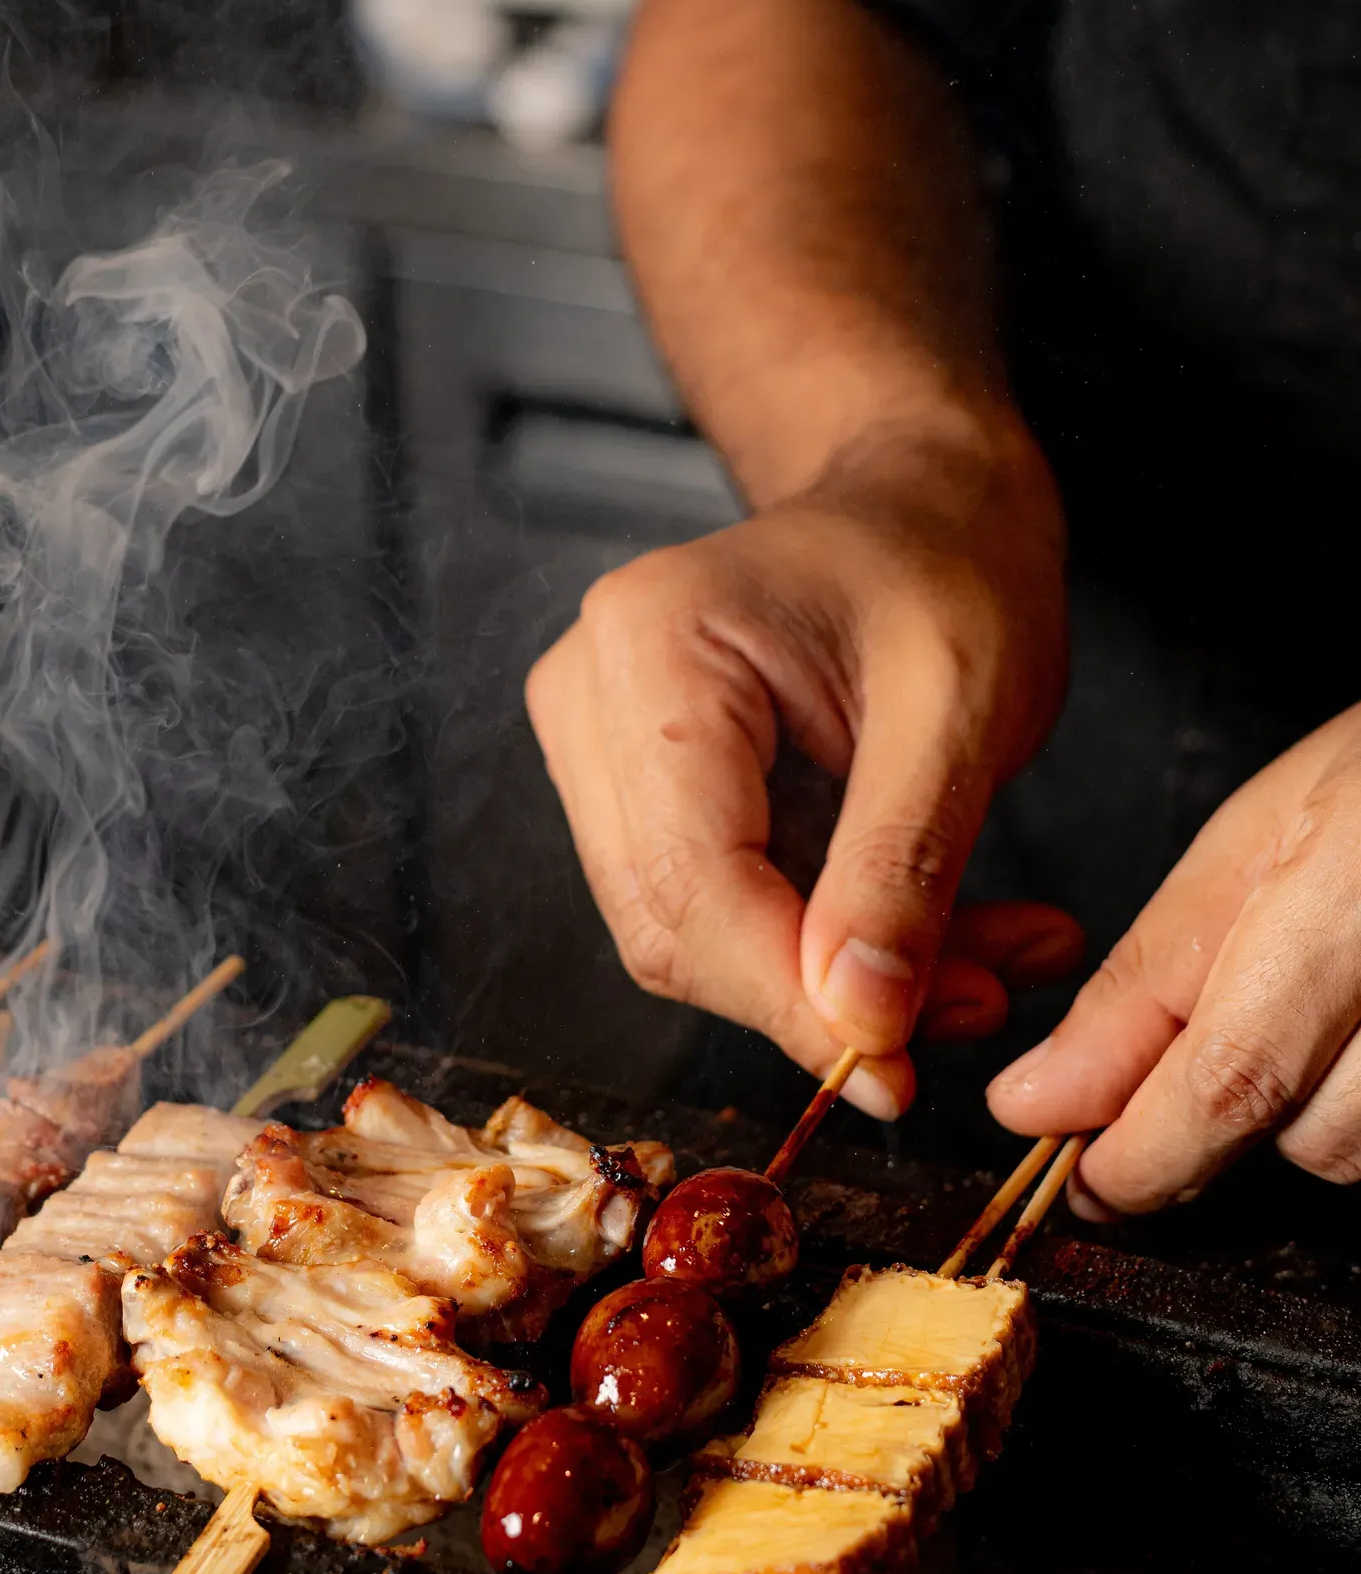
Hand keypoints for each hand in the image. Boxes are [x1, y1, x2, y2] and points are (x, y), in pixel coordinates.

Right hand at [527, 425, 1080, 1118]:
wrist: (919, 500)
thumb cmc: (944, 558)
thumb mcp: (961, 709)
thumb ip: (901, 873)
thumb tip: (862, 1027)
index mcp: (652, 646)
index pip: (690, 879)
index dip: (788, 998)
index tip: (897, 1074)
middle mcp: (591, 694)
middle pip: (670, 922)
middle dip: (817, 996)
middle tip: (969, 1013)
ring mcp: (598, 743)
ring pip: (688, 934)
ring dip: (830, 981)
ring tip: (981, 967)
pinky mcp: (634, 788)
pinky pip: (711, 909)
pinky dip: (822, 947)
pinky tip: (937, 940)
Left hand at [989, 707, 1360, 1211]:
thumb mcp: (1251, 844)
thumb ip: (1147, 981)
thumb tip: (1046, 1097)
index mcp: (1355, 901)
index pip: (1233, 1079)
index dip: (1144, 1155)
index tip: (1086, 1180)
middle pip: (1309, 1140)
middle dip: (1227, 1125)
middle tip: (1206, 1051)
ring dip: (1311, 1117)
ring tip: (1319, 1006)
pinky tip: (1358, 1033)